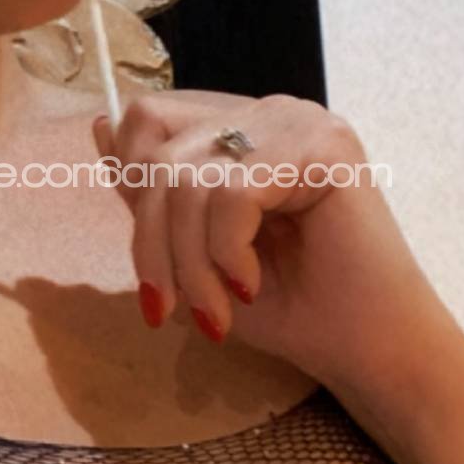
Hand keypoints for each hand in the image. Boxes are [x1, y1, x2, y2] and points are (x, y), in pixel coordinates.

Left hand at [92, 88, 449, 391]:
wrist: (364, 349)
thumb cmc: (286, 306)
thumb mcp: (195, 248)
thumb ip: (153, 192)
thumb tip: (100, 124)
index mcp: (241, 128)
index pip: (149, 121)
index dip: (133, 192)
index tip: (155, 276)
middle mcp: (269, 114)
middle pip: (158, 151)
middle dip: (152, 245)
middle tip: (169, 310)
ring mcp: (299, 123)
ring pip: (189, 177)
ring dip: (190, 263)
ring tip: (216, 313)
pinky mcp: (324, 147)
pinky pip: (231, 192)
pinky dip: (225, 253)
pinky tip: (249, 286)